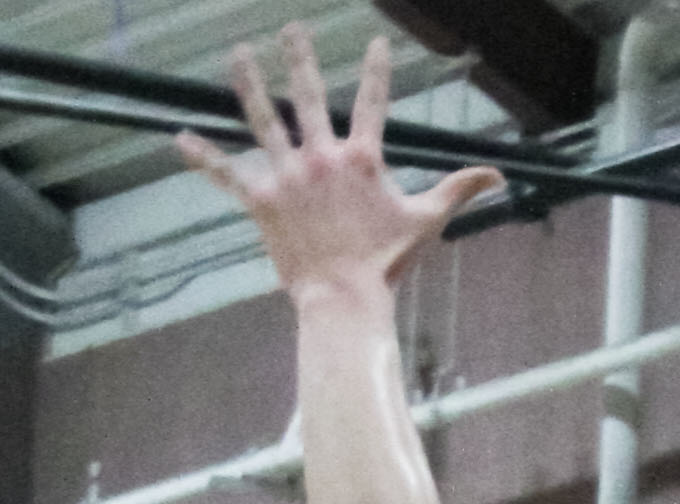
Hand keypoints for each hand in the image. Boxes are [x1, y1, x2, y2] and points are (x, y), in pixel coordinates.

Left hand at [177, 29, 503, 298]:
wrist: (346, 300)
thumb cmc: (387, 264)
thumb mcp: (427, 223)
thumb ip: (458, 191)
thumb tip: (498, 176)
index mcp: (361, 159)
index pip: (372, 104)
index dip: (375, 71)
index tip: (375, 42)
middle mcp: (321, 157)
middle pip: (308, 96)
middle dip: (299, 58)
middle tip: (291, 29)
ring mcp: (288, 175)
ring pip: (263, 120)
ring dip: (248, 84)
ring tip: (238, 54)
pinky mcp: (262, 200)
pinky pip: (228, 175)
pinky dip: (203, 157)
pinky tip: (181, 137)